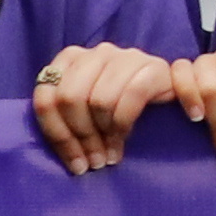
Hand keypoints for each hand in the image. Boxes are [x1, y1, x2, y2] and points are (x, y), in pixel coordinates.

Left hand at [27, 42, 176, 173]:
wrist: (168, 95)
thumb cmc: (120, 108)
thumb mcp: (87, 112)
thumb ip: (65, 116)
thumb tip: (62, 149)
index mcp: (71, 59)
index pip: (46, 97)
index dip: (57, 135)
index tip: (74, 163)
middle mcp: (96, 52)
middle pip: (69, 98)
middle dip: (80, 137)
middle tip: (92, 162)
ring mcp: (125, 56)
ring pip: (99, 99)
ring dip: (103, 136)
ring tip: (108, 156)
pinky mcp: (152, 67)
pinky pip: (131, 97)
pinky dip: (123, 126)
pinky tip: (121, 144)